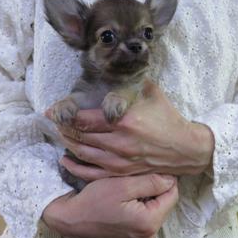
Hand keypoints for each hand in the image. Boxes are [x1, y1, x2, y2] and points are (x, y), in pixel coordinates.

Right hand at [42, 174, 178, 237]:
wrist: (70, 219)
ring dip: (145, 194)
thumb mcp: (123, 185)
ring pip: (155, 207)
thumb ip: (151, 181)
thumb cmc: (93, 201)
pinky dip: (138, 203)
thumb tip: (172, 178)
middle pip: (164, 201)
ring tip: (127, 185)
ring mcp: (141, 237)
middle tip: (135, 175)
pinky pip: (144, 214)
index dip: (164, 177)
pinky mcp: (133, 236)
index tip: (149, 166)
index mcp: (149, 223)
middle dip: (153, 186)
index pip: (172, 194)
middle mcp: (149, 235)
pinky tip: (124, 196)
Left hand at [47, 80, 213, 180]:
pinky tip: (65, 160)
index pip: (85, 119)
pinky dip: (75, 167)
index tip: (53, 110)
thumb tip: (117, 64)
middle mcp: (119, 142)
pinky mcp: (121, 173)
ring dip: (67, 143)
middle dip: (63, 127)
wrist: (185, 148)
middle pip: (80, 135)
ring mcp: (119, 161)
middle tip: (53, 121)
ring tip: (59, 134)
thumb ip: (130, 82)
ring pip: (83, 153)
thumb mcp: (151, 93)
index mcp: (124, 120)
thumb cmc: (168, 119)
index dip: (66, 114)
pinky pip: (92, 173)